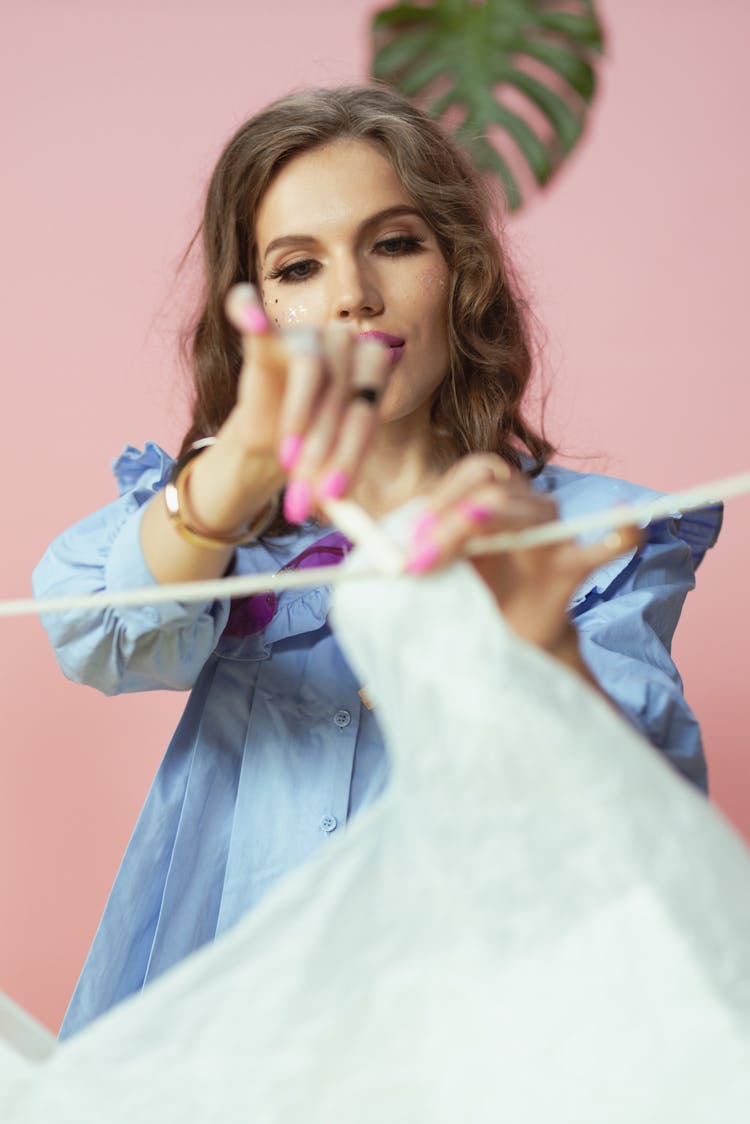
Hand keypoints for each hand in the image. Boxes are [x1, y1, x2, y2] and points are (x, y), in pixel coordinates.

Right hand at [222, 284, 390, 524]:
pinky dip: (249, 313)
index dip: (352, 454)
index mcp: (372, 368)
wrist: (272, 431)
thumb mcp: (328, 467)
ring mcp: (306, 336)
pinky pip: (258, 323)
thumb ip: (336, 482)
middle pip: (343, 392)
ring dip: (301, 418)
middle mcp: (345, 343)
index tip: (334, 494)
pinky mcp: (266, 338)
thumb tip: (339, 511)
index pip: (367, 409)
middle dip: (325, 448)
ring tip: (288, 459)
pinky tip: (249, 312)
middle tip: (308, 492)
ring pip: (312, 369)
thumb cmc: (312, 444)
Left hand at [404, 454, 641, 655]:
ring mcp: (554, 535)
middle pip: (495, 492)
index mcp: (498, 495)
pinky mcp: (572, 569)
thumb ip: (424, 546)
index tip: (411, 536)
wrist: (506, 638)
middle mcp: (528, 507)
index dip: (443, 496)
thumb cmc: (471, 594)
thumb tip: (387, 545)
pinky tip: (624, 524)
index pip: (478, 471)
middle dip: (449, 522)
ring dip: (477, 534)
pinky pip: (608, 544)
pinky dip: (619, 534)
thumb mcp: (440, 565)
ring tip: (431, 564)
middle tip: (414, 560)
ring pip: (532, 512)